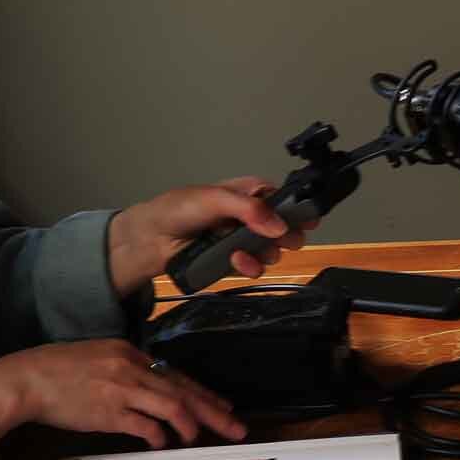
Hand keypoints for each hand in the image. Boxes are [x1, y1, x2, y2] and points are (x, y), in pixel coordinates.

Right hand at [0, 339, 245, 459]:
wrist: (27, 379)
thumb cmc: (58, 371)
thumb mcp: (99, 359)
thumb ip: (126, 371)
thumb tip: (149, 391)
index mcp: (130, 354)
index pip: (176, 376)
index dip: (202, 393)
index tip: (223, 406)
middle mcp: (132, 368)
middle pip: (184, 391)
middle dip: (214, 411)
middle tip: (237, 426)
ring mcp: (122, 389)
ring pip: (172, 406)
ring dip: (190, 425)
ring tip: (198, 439)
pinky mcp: (109, 411)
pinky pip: (146, 425)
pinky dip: (159, 436)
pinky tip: (163, 444)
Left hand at [107, 178, 309, 296]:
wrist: (151, 239)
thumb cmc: (177, 210)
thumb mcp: (214, 199)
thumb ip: (248, 208)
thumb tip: (278, 226)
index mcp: (247, 192)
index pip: (282, 197)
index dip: (296, 207)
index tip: (308, 218)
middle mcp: (249, 216)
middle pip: (283, 226)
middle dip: (287, 235)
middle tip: (285, 240)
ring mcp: (242, 240)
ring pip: (272, 250)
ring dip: (266, 253)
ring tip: (248, 252)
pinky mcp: (233, 261)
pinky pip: (254, 266)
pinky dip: (250, 266)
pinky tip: (238, 262)